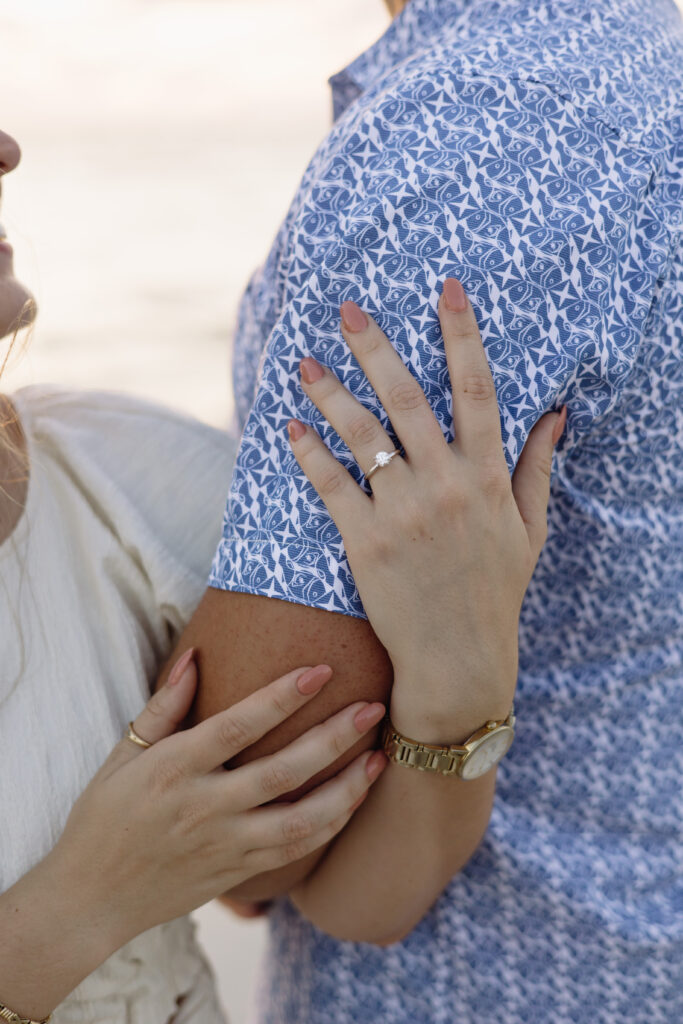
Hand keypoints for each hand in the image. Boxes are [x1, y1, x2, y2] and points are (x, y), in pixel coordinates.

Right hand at [49, 651, 386, 954]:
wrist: (89, 900)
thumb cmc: (103, 818)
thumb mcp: (121, 756)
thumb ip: (163, 706)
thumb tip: (196, 656)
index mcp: (172, 771)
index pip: (236, 727)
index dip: (282, 697)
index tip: (321, 669)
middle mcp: (202, 809)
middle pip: (282, 772)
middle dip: (334, 738)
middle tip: (373, 707)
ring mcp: (223, 846)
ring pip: (300, 822)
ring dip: (346, 790)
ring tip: (379, 758)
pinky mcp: (236, 874)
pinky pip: (293, 852)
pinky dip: (329, 827)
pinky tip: (352, 800)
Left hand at [287, 278, 565, 740]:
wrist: (458, 661)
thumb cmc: (494, 593)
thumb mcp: (528, 530)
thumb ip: (537, 468)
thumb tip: (554, 414)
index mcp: (487, 477)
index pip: (478, 389)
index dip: (462, 334)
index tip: (447, 288)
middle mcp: (446, 486)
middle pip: (406, 398)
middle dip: (375, 346)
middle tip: (347, 309)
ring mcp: (402, 514)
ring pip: (361, 435)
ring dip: (330, 392)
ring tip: (305, 364)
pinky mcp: (364, 544)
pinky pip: (330, 486)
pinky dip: (308, 453)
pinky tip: (291, 428)